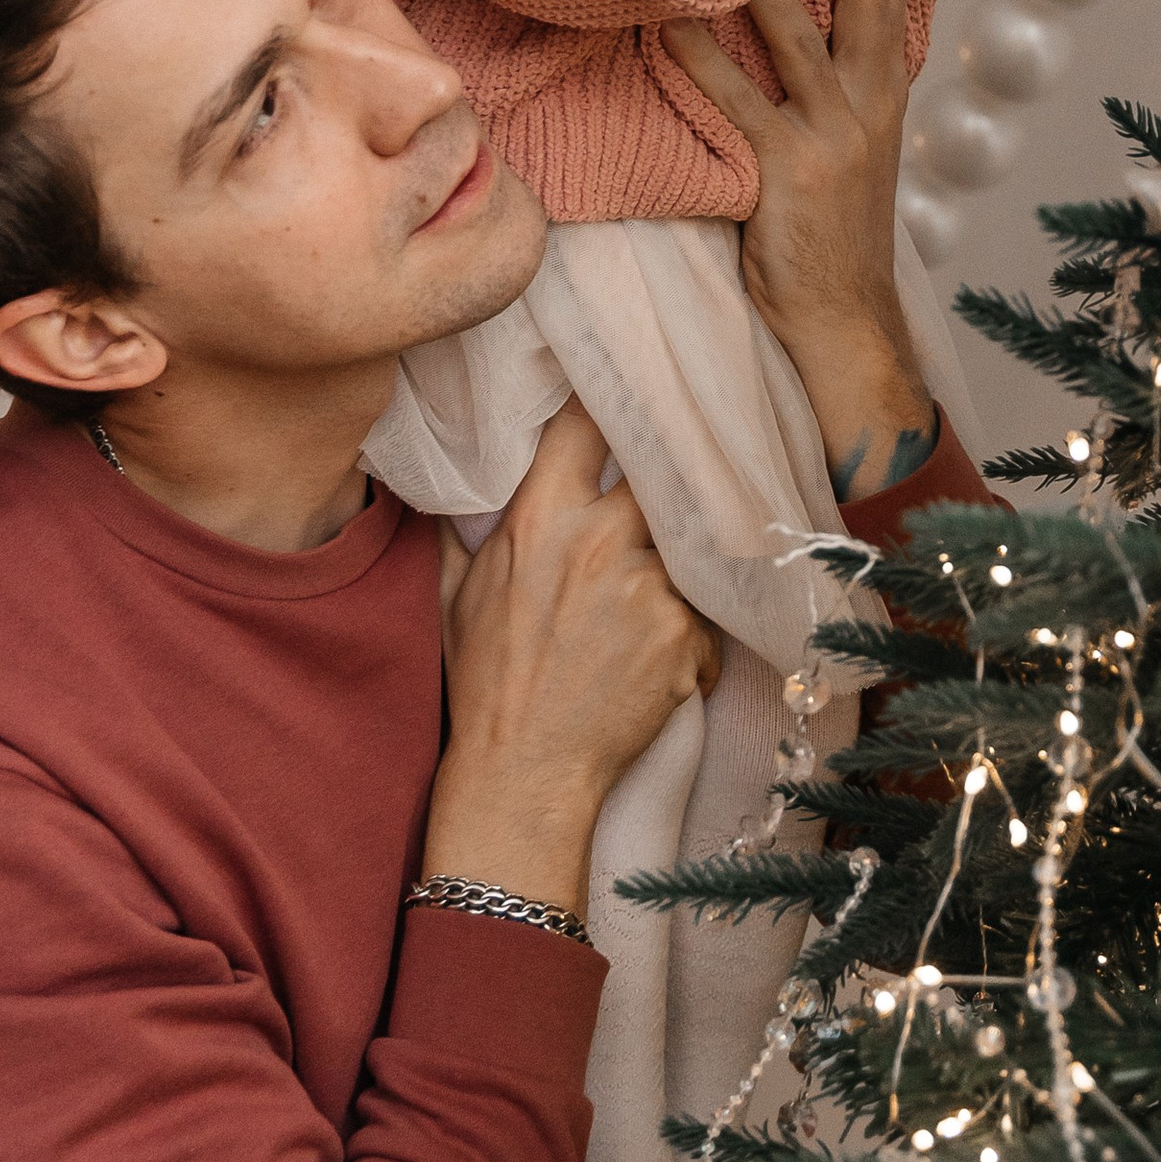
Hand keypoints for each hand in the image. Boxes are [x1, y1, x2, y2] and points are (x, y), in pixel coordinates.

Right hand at [425, 399, 719, 921]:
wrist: (524, 770)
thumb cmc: (487, 680)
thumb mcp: (460, 589)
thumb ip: (472, 524)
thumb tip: (456, 473)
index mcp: (542, 516)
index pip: (589, 422)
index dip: (613, 403)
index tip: (632, 391)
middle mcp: (598, 540)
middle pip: (662, 471)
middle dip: (664, 483)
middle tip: (665, 496)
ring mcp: (646, 586)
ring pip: (687, 545)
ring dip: (677, 570)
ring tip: (642, 611)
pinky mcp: (682, 633)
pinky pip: (704, 613)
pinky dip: (689, 637)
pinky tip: (655, 664)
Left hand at [662, 0, 938, 506]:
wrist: (845, 320)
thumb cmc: (835, 224)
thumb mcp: (856, 135)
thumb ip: (841, 69)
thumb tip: (814, 1)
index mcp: (888, 83)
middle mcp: (872, 98)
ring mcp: (834, 135)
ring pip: (802, 35)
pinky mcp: (788, 174)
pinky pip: (740, 102)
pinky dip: (702, 57)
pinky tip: (667, 21)